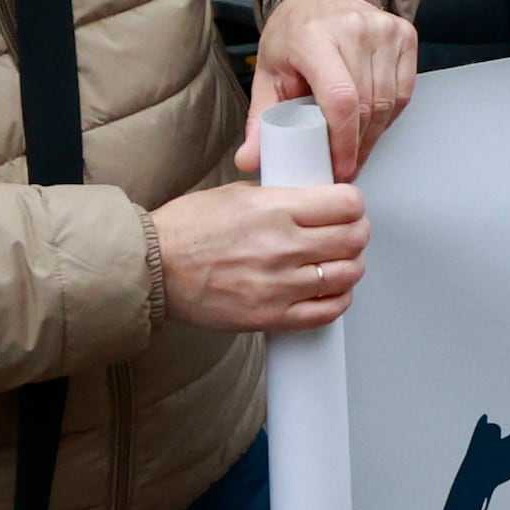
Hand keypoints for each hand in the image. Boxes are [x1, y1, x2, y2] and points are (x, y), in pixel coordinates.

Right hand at [153, 178, 370, 330]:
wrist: (152, 269)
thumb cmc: (185, 230)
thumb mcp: (236, 193)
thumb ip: (279, 197)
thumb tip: (314, 201)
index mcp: (274, 208)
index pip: (346, 204)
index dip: (354, 205)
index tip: (349, 207)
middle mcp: (281, 245)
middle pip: (354, 239)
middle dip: (357, 234)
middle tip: (350, 233)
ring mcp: (278, 284)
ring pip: (346, 276)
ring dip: (351, 267)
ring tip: (340, 262)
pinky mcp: (271, 316)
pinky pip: (326, 312)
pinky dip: (338, 300)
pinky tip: (331, 291)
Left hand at [248, 0, 415, 171]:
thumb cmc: (292, 37)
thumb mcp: (268, 73)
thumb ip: (261, 119)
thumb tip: (249, 161)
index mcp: (312, 37)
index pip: (340, 97)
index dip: (343, 140)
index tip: (340, 167)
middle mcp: (353, 28)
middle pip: (366, 105)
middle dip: (357, 146)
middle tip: (344, 166)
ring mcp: (383, 30)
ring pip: (387, 102)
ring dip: (373, 134)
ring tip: (356, 149)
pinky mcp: (404, 35)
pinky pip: (403, 91)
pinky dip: (388, 115)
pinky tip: (371, 122)